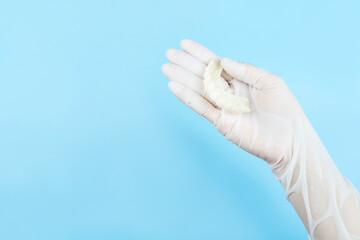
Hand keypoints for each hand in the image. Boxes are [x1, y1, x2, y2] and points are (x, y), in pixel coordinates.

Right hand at [162, 39, 305, 169]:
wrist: (291, 140)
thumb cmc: (285, 110)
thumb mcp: (270, 81)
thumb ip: (246, 70)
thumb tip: (224, 60)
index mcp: (241, 80)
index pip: (216, 64)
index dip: (200, 53)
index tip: (184, 44)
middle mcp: (230, 93)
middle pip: (204, 75)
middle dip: (186, 64)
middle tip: (168, 54)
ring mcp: (225, 108)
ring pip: (199, 90)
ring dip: (182, 79)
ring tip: (166, 68)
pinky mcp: (222, 123)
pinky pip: (202, 108)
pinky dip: (188, 98)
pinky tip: (175, 87)